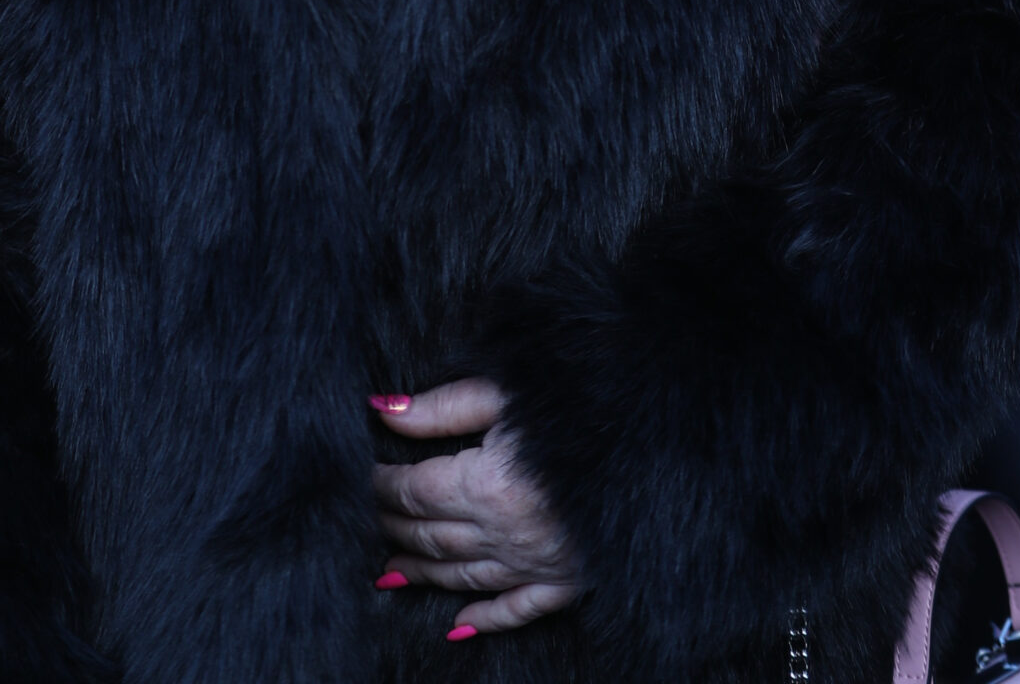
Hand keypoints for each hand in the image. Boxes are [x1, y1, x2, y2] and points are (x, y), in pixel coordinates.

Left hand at [370, 379, 582, 637]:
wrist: (655, 435)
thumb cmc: (577, 403)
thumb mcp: (506, 392)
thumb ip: (442, 407)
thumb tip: (384, 412)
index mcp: (489, 485)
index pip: (415, 492)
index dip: (382, 486)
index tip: (364, 476)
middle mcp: (508, 534)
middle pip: (432, 536)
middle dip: (393, 527)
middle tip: (367, 521)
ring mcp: (537, 564)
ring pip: (462, 577)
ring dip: (422, 574)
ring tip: (391, 570)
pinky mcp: (567, 582)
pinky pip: (516, 610)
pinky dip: (484, 621)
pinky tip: (458, 627)